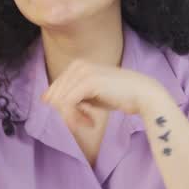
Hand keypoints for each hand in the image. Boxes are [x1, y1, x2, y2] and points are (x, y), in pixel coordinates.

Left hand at [40, 60, 169, 130]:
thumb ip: (70, 96)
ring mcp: (82, 72)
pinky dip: (75, 118)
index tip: (81, 119)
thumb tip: (45, 99)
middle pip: (54, 97)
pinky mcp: (87, 82)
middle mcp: (77, 65)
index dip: (64, 109)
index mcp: (76, 65)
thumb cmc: (118, 96)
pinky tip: (91, 123)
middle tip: (85, 123)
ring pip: (60, 102)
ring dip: (72, 118)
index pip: (55, 90)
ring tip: (89, 123)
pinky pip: (67, 104)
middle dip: (67, 113)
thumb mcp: (90, 95)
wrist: (143, 94)